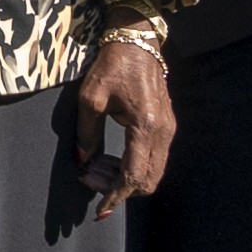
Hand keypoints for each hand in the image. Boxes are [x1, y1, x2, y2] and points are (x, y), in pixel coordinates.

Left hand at [75, 35, 174, 214]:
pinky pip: (153, 158)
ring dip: (125, 179)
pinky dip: (133, 166)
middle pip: (148, 181)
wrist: (137, 42)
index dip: (116, 196)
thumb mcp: (91, 97)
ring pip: (152, 172)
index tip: (100, 209)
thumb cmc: (113, 65)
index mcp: (145, 126)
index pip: (133, 175)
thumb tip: (83, 160)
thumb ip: (87, 132)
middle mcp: (162, 132)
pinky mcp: (165, 126)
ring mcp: (168, 130)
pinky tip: (110, 160)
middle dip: (119, 189)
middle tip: (90, 180)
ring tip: (95, 170)